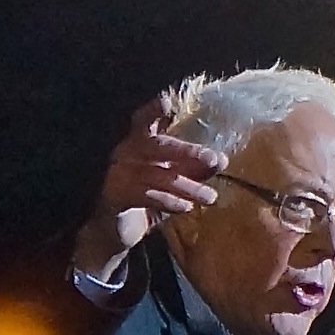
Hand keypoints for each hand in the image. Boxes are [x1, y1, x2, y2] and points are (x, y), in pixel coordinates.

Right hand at [71, 96, 226, 283]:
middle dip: (186, 152)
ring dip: (186, 186)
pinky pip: (143, 195)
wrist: (113, 233)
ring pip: (155, 174)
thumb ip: (193, 171)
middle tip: (214, 159)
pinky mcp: (113, 196)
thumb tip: (221, 160)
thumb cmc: (143, 200)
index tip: (167, 101)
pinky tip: (186, 208)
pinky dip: (167, 201)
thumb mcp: (172, 183)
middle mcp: (124, 152)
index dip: (153, 109)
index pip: (145, 120)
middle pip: (155, 145)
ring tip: (211, 197)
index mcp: (136, 142)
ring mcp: (116, 173)